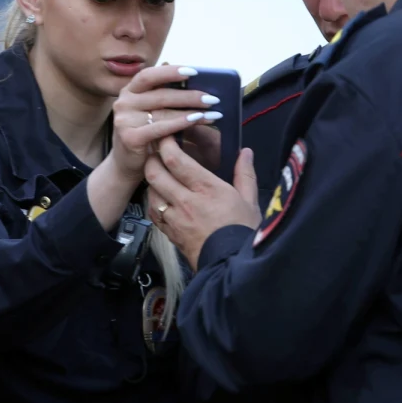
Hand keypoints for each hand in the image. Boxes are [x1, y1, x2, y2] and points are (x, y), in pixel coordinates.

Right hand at [109, 65, 221, 184]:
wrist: (126, 165)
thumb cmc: (145, 134)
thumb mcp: (152, 111)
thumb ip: (163, 93)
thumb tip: (190, 75)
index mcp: (130, 91)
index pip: (149, 75)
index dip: (171, 72)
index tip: (194, 71)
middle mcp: (123, 102)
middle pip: (161, 94)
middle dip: (190, 96)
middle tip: (214, 98)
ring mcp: (124, 120)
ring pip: (163, 111)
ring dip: (191, 111)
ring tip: (213, 113)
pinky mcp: (129, 137)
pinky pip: (160, 128)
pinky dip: (181, 123)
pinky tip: (197, 121)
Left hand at [146, 135, 260, 267]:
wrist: (232, 266)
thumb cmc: (243, 233)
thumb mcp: (250, 201)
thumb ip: (245, 173)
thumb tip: (246, 153)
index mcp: (206, 189)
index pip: (175, 160)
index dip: (167, 144)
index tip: (168, 136)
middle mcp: (185, 201)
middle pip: (154, 173)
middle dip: (152, 158)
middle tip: (157, 151)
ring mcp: (174, 218)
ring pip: (150, 191)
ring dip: (152, 180)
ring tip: (160, 173)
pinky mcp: (170, 232)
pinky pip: (152, 212)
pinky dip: (153, 201)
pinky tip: (161, 197)